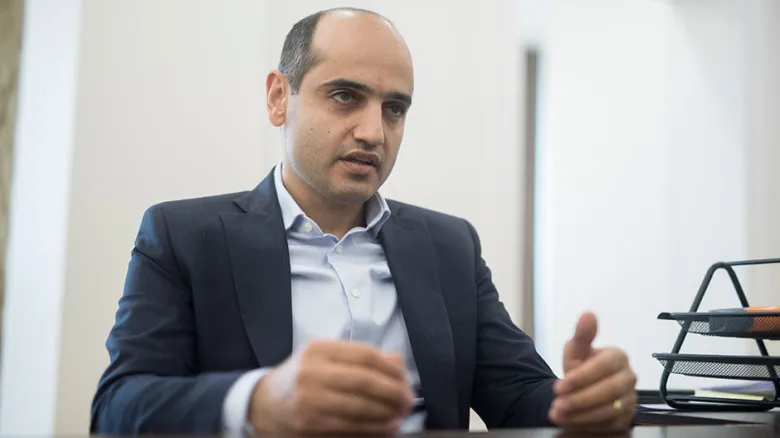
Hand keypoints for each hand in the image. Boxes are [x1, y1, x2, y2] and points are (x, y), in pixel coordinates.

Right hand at [247, 340, 413, 433]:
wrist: (265, 404)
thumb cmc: (302, 377)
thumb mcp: (326, 358)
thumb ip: (360, 358)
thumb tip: (397, 362)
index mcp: (319, 350)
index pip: (365, 355)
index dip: (391, 369)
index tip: (406, 379)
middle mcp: (311, 373)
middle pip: (365, 381)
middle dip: (394, 392)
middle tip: (409, 400)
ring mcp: (309, 401)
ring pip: (359, 408)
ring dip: (387, 414)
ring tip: (401, 415)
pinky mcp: (309, 426)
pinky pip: (350, 429)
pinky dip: (374, 429)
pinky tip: (387, 427)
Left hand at [548, 312, 636, 431]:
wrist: (582, 388)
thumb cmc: (582, 366)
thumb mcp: (577, 350)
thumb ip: (582, 335)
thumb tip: (588, 315)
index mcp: (619, 357)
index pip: (604, 367)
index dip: (581, 378)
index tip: (559, 387)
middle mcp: (629, 378)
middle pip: (610, 391)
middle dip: (580, 399)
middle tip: (558, 405)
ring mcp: (630, 399)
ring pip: (610, 410)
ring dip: (581, 414)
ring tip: (558, 414)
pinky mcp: (626, 418)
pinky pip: (609, 424)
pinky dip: (587, 424)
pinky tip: (569, 421)